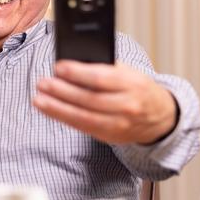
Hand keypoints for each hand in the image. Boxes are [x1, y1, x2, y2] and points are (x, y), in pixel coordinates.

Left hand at [33, 60, 177, 144]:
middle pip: (89, 99)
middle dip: (62, 91)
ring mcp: (119, 124)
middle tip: (43, 83)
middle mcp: (127, 106)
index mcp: (133, 84)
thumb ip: (106, 68)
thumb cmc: (139, 89)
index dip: (78, 73)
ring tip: (39, 99)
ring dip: (58, 108)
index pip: (102, 78)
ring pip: (84, 117)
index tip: (59, 67)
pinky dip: (64, 118)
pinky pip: (84, 127)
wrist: (160, 117)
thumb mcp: (129, 73)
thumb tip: (73, 62)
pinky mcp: (110, 136)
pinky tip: (50, 110)